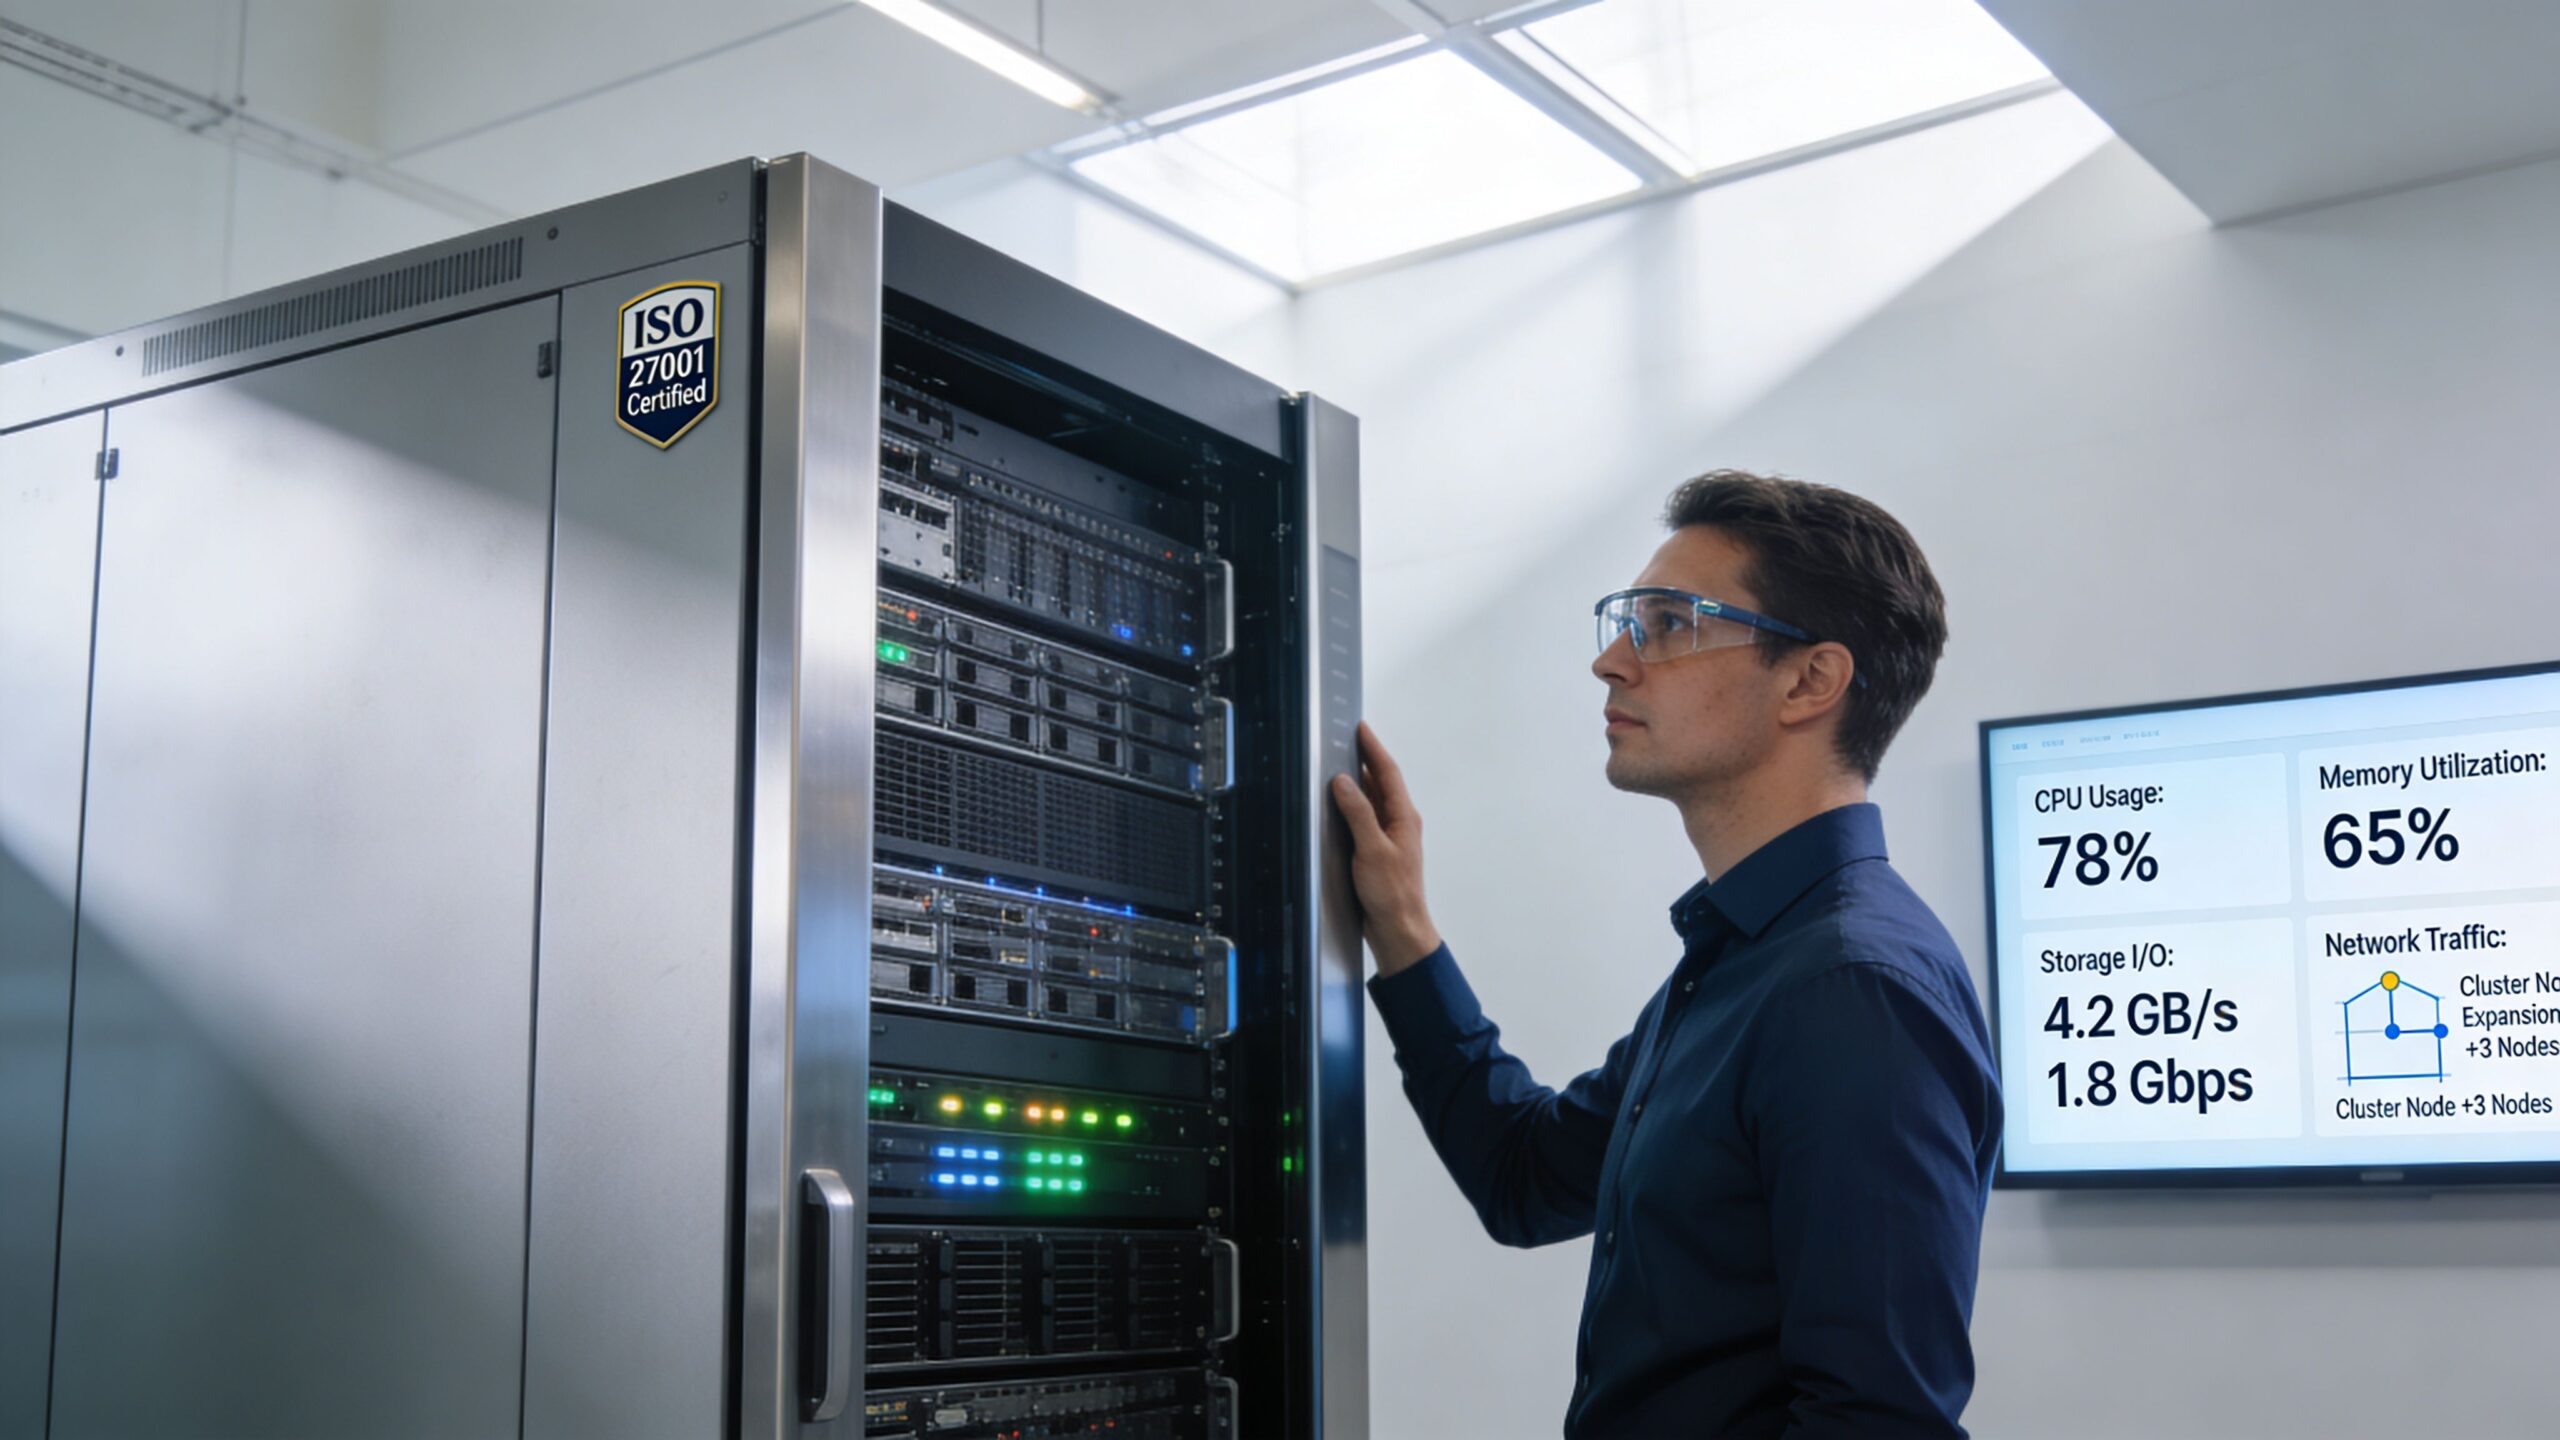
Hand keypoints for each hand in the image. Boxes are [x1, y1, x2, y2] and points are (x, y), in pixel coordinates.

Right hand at [1327, 721, 1443, 976]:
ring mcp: (1389, 837)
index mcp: (1404, 817)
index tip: (1361, 727)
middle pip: (1381, 782)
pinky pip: (1365, 818)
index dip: (1373, 748)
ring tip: (1338, 763)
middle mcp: (1399, 822)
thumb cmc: (1392, 892)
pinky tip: (1338, 805)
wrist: (1398, 929)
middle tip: (1345, 738)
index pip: (1387, 772)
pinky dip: (1352, 805)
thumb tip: (1343, 781)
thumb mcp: (1372, 849)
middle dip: (1365, 758)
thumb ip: (1358, 813)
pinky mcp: (1378, 851)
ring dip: (1358, 781)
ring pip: (1373, 800)